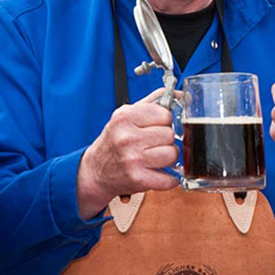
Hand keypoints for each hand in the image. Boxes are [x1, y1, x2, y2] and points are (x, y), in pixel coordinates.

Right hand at [78, 90, 181, 216]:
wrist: (94, 171)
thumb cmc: (113, 142)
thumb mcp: (125, 116)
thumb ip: (152, 103)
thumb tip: (180, 95)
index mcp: (125, 117)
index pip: (165, 114)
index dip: (164, 122)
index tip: (156, 127)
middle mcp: (127, 137)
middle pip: (169, 135)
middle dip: (165, 141)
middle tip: (153, 145)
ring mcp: (132, 159)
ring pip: (172, 154)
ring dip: (167, 159)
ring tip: (154, 158)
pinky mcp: (137, 179)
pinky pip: (169, 179)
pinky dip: (168, 179)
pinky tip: (158, 173)